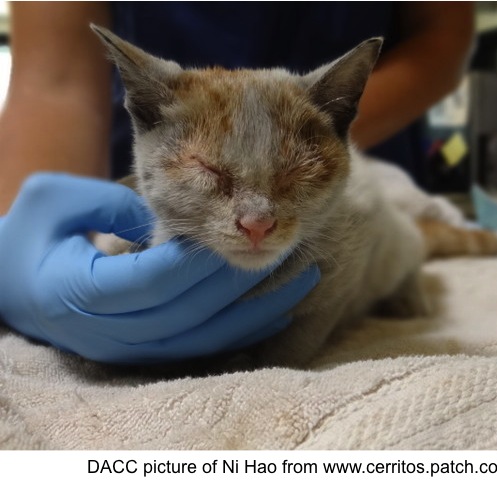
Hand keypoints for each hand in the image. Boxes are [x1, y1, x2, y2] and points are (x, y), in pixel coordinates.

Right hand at [0, 173, 319, 362]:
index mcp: (79, 291)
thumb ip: (109, 203)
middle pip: (187, 310)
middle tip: (285, 249)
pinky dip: (241, 332)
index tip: (237, 233)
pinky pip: (200, 349)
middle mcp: (107, 331)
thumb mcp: (53, 201)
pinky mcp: (144, 354)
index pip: (154, 279)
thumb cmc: (28, 236)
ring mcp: (127, 349)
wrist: (13, 288)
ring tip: (302, 281)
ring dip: (256, 311)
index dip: (199, 259)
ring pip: (202, 338)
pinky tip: (276, 312)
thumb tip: (172, 216)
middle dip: (239, 280)